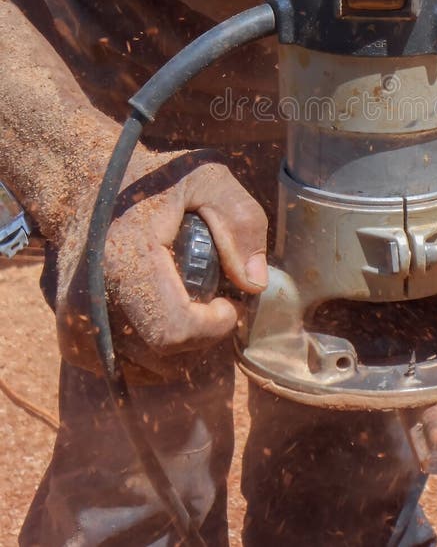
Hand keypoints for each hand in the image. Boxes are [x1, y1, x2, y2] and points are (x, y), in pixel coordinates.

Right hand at [57, 147, 267, 380]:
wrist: (82, 186)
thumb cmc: (150, 180)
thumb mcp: (206, 177)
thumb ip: (239, 220)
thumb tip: (255, 283)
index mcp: (125, 260)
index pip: (174, 329)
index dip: (214, 326)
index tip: (229, 303)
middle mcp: (92, 298)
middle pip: (163, 357)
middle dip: (202, 337)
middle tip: (215, 303)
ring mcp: (76, 322)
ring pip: (145, 369)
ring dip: (180, 349)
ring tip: (189, 305)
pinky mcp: (71, 337)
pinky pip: (124, 366)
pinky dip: (151, 353)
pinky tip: (161, 314)